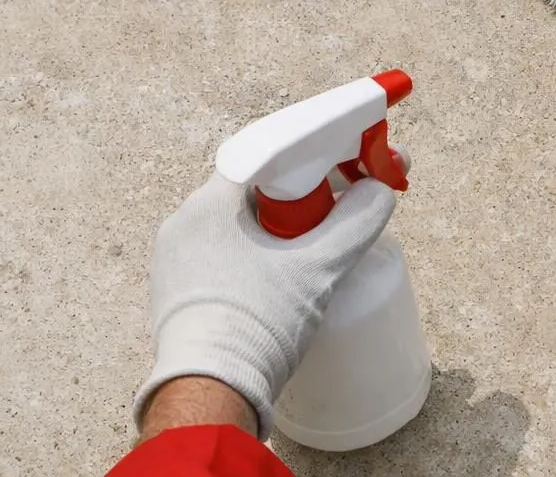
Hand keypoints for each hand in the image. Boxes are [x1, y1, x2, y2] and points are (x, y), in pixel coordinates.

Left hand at [134, 171, 397, 438]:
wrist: (209, 394)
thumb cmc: (258, 323)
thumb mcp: (320, 268)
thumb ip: (356, 221)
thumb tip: (380, 191)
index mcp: (209, 204)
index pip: (267, 161)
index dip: (312, 162)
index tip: (345, 173)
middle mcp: (183, 224)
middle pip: (254, 194)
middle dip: (300, 202)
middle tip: (337, 215)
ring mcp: (174, 262)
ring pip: (238, 229)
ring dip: (277, 234)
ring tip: (313, 254)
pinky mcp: (176, 295)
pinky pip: (222, 259)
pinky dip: (254, 260)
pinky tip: (279, 283)